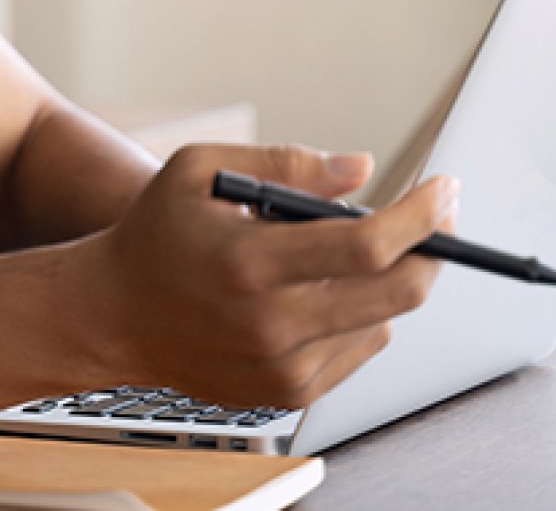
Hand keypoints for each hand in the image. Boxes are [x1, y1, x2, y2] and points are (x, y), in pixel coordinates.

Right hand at [70, 143, 456, 410]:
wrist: (111, 315)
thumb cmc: (155, 234)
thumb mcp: (199, 169)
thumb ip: (285, 162)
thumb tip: (360, 168)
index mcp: (249, 263)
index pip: (366, 246)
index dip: (419, 215)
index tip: (444, 189)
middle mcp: (270, 325)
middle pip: (396, 295)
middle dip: (432, 251)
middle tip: (434, 218)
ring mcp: (281, 368)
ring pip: (383, 323)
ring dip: (387, 282)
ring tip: (348, 253)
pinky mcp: (286, 393)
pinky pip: (357, 350)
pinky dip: (360, 315)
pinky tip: (322, 291)